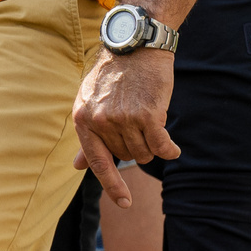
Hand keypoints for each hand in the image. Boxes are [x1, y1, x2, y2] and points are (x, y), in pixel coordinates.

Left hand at [71, 48, 178, 205]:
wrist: (135, 47)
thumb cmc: (113, 76)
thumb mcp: (90, 101)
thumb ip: (87, 136)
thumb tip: (77, 167)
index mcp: (83, 120)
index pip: (97, 162)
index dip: (112, 185)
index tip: (125, 203)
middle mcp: (101, 122)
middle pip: (126, 156)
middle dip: (135, 147)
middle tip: (138, 124)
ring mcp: (123, 119)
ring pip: (144, 152)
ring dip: (151, 145)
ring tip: (150, 123)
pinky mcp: (148, 115)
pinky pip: (161, 146)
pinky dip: (169, 150)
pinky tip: (173, 149)